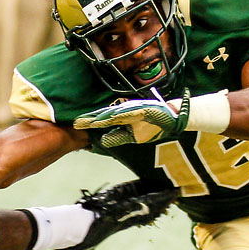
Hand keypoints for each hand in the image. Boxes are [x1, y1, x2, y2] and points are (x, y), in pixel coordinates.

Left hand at [73, 90, 190, 146]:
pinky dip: (120, 115)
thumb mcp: (132, 135)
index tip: (77, 125)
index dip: (90, 122)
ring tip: (90, 121)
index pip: (102, 121)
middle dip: (91, 119)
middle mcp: (125, 112)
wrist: (172, 117)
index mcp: (121, 118)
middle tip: (76, 122)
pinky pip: (130, 112)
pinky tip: (111, 116)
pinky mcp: (143, 109)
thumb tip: (102, 140)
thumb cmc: (152, 124)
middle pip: (105, 116)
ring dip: (102, 117)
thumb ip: (118, 137)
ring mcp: (133, 110)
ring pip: (115, 114)